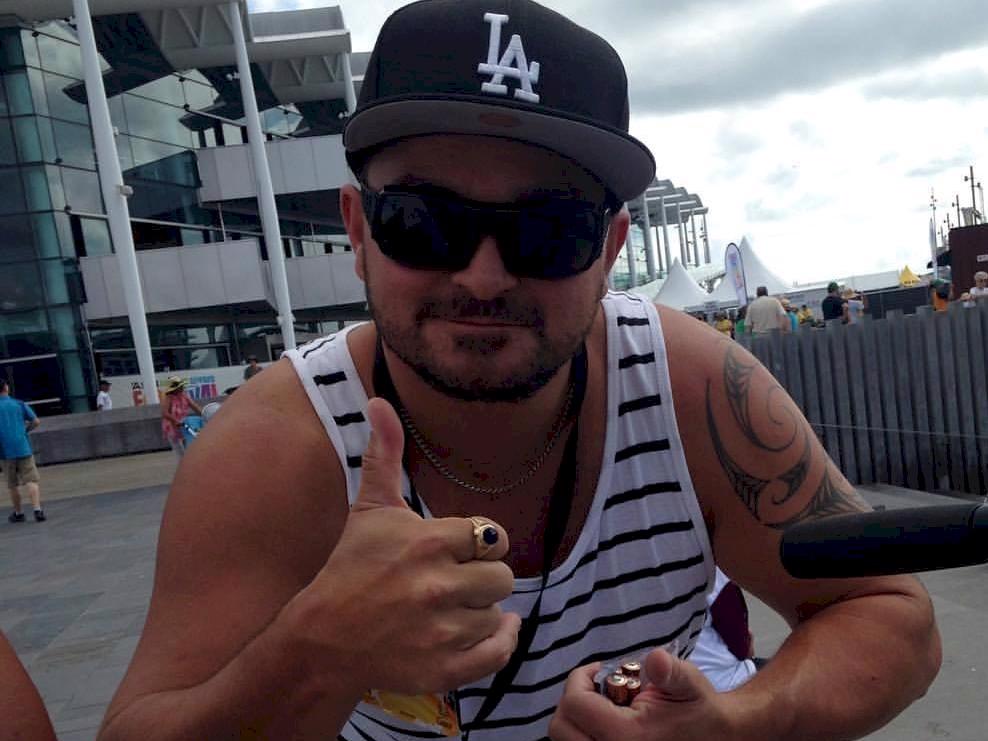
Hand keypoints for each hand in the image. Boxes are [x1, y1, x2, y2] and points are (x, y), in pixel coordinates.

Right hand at [294, 398, 520, 695]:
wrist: (322, 637)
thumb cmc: (350, 566)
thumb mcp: (370, 508)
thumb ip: (384, 454)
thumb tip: (380, 402)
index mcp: (429, 542)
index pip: (492, 538)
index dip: (477, 545)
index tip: (457, 551)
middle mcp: (440, 586)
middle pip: (503, 577)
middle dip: (482, 579)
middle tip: (453, 582)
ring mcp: (443, 631)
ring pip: (499, 614)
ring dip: (482, 612)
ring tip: (450, 609)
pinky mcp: (444, 668)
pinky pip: (499, 653)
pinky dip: (498, 644)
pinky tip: (482, 632)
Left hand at [549, 647, 731, 740]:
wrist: (717, 737)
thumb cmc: (699, 710)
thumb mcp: (688, 684)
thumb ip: (670, 672)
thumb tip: (655, 659)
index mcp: (626, 737)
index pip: (574, 705)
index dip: (578, 679)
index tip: (598, 670)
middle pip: (561, 728)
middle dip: (572, 702)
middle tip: (595, 689)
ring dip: (576, 719)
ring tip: (602, 706)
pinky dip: (584, 733)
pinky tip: (605, 722)